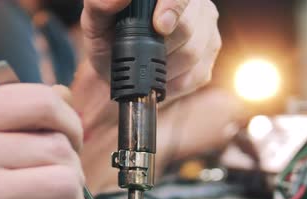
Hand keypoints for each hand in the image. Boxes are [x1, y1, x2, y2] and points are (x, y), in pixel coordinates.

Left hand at [81, 0, 220, 102]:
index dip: (174, 7)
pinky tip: (159, 75)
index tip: (159, 27)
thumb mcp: (95, 21)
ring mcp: (208, 29)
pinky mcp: (211, 56)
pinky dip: (172, 82)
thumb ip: (100, 4)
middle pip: (189, 27)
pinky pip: (196, 74)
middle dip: (160, 47)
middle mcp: (196, 5)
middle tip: (138, 55)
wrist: (120, 66)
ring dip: (163, 67)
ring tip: (146, 66)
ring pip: (193, 53)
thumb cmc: (109, 37)